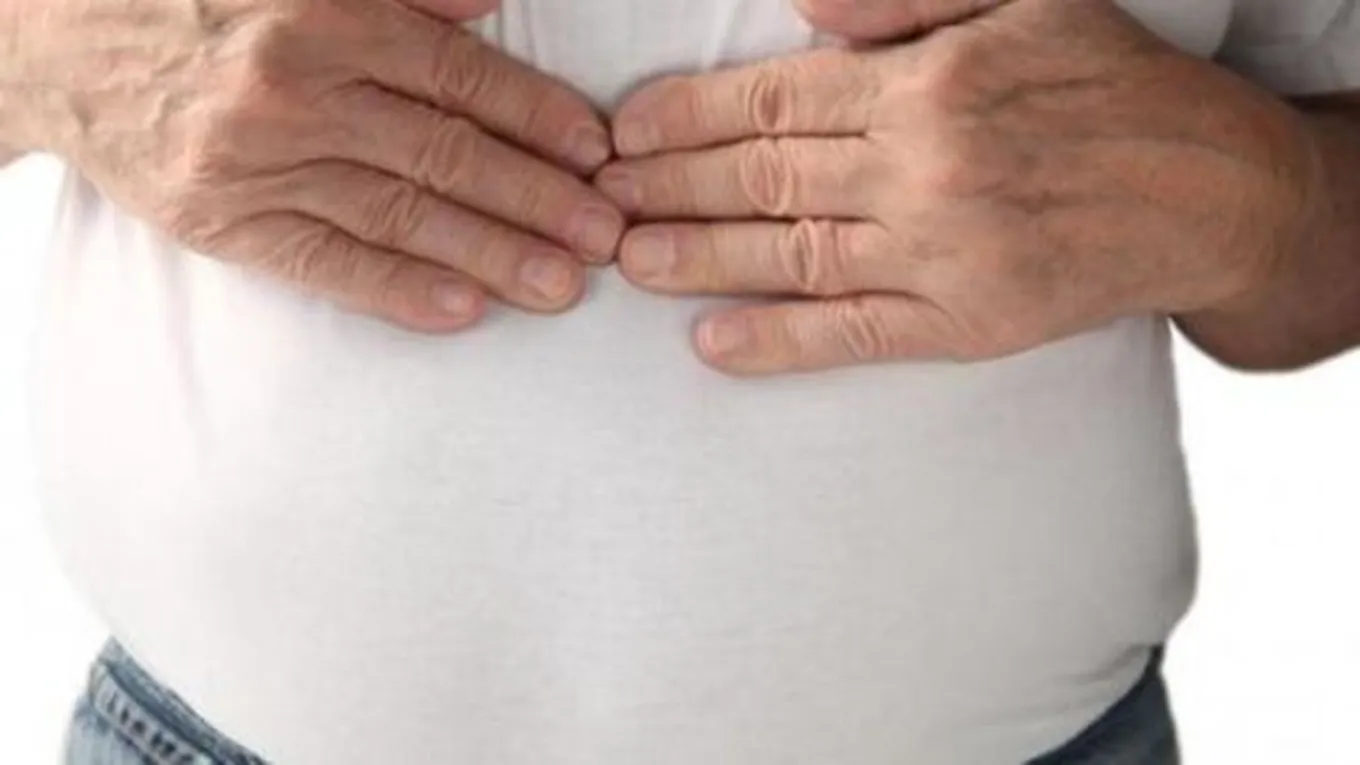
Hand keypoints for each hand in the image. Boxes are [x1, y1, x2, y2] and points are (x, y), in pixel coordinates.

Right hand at [7, 0, 623, 331]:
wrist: (62, 47)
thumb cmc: (207, 5)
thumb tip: (492, 1)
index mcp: (328, 17)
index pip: (457, 77)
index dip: (537, 117)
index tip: (597, 155)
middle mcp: (297, 89)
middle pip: (442, 152)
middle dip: (536, 197)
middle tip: (607, 237)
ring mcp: (257, 161)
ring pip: (397, 214)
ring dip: (489, 254)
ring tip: (562, 285)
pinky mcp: (223, 221)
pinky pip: (323, 262)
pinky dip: (396, 289)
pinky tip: (463, 311)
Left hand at [598, 0, 1321, 374]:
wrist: (1205, 189)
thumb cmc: (1109, 85)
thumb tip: (798, 4)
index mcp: (927, 84)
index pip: (771, 100)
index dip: (685, 116)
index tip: (626, 132)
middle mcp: (922, 169)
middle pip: (761, 177)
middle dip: (668, 188)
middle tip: (601, 200)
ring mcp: (940, 254)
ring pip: (789, 255)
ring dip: (697, 261)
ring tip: (628, 261)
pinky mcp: (964, 324)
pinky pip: (851, 335)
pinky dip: (778, 342)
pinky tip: (714, 344)